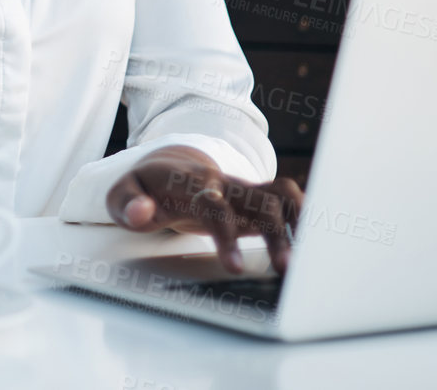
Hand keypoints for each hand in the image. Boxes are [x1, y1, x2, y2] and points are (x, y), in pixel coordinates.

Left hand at [105, 145, 303, 273]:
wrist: (164, 167)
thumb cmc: (145, 187)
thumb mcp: (122, 195)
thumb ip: (127, 204)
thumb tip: (142, 213)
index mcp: (191, 184)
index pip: (214, 205)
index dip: (226, 233)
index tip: (235, 266)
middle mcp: (222, 183)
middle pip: (259, 199)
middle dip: (275, 233)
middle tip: (284, 269)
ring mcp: (241, 188)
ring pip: (281, 194)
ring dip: (298, 223)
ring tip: (308, 259)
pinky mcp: (254, 196)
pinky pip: (287, 197)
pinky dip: (305, 215)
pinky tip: (315, 243)